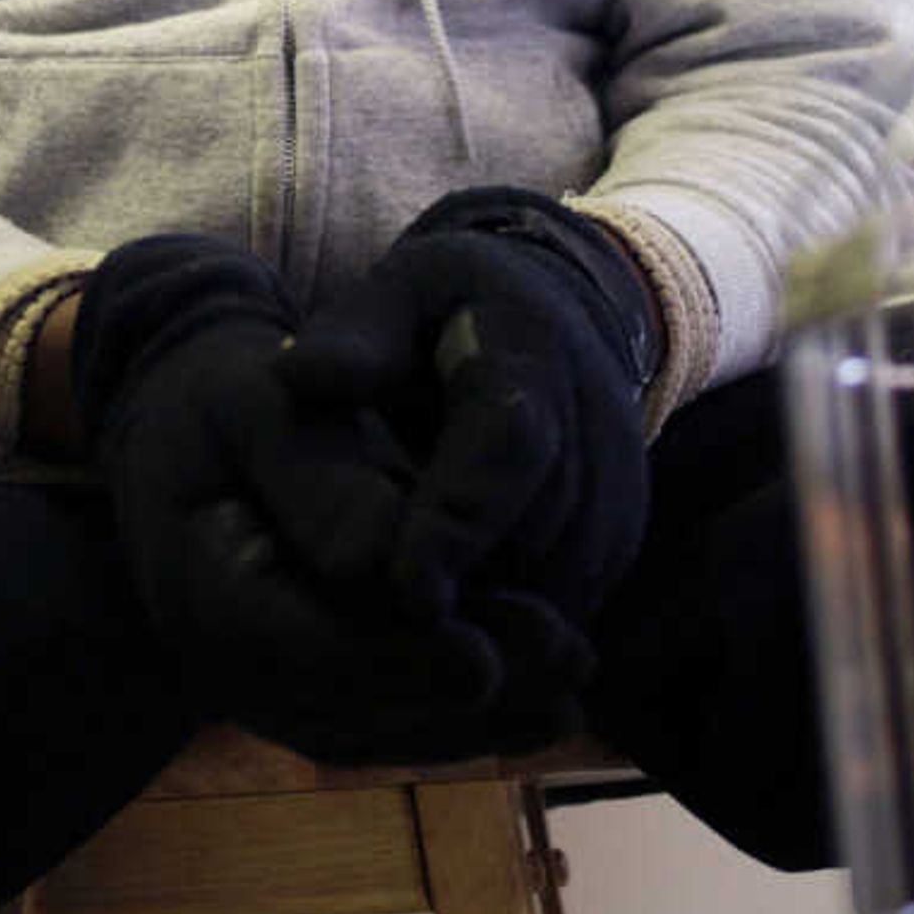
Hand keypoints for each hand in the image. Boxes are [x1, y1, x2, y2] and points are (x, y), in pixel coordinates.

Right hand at [75, 232, 551, 761]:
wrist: (195, 435)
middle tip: (567, 657)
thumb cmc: (226, 403)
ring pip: (383, 727)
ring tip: (575, 681)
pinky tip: (548, 702)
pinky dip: (470, 718)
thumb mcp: (256, 405)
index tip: (481, 654)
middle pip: (352, 702)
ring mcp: (270, 691)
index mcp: (200, 589)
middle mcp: (230, 665)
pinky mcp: (316, 694)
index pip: (296, 645)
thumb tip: (382, 555)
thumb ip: (315, 474)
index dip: (392, 656)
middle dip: (461, 685)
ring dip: (482, 717)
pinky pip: (394, 723)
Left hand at [279, 188, 656, 636]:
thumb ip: (353, 336)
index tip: (405, 587)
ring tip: (400, 599)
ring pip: (551, 588)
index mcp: (534, 354)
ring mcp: (615, 493)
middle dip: (458, 587)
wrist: (553, 323)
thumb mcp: (396, 292)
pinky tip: (443, 603)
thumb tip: (298, 374)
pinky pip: (559, 607)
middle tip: (376, 614)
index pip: (510, 447)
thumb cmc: (448, 310)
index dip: (460, 522)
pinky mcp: (613, 544)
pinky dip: (502, 621)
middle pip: (532, 538)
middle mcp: (595, 432)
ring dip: (479, 611)